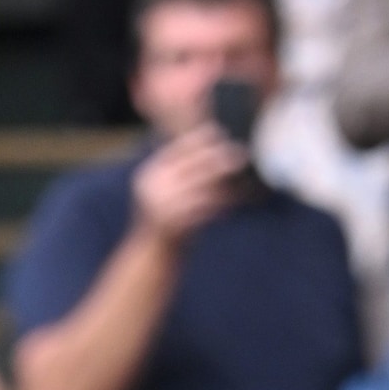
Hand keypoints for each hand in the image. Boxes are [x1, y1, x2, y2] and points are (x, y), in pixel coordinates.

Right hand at [132, 122, 247, 247]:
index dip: (198, 139)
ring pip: (200, 185)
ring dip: (223, 178)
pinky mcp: (175, 223)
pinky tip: (233, 201)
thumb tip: (203, 153)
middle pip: (191, 165)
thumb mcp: (166, 196)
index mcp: (149, 175)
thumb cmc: (166, 227)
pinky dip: (220, 203)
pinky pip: (203, 209)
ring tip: (239, 170)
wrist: (152, 258)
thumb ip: (178, 176)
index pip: (176, 150)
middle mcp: (153, 186)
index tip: (218, 131)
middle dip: (217, 157)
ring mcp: (163, 205)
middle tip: (239, 151)